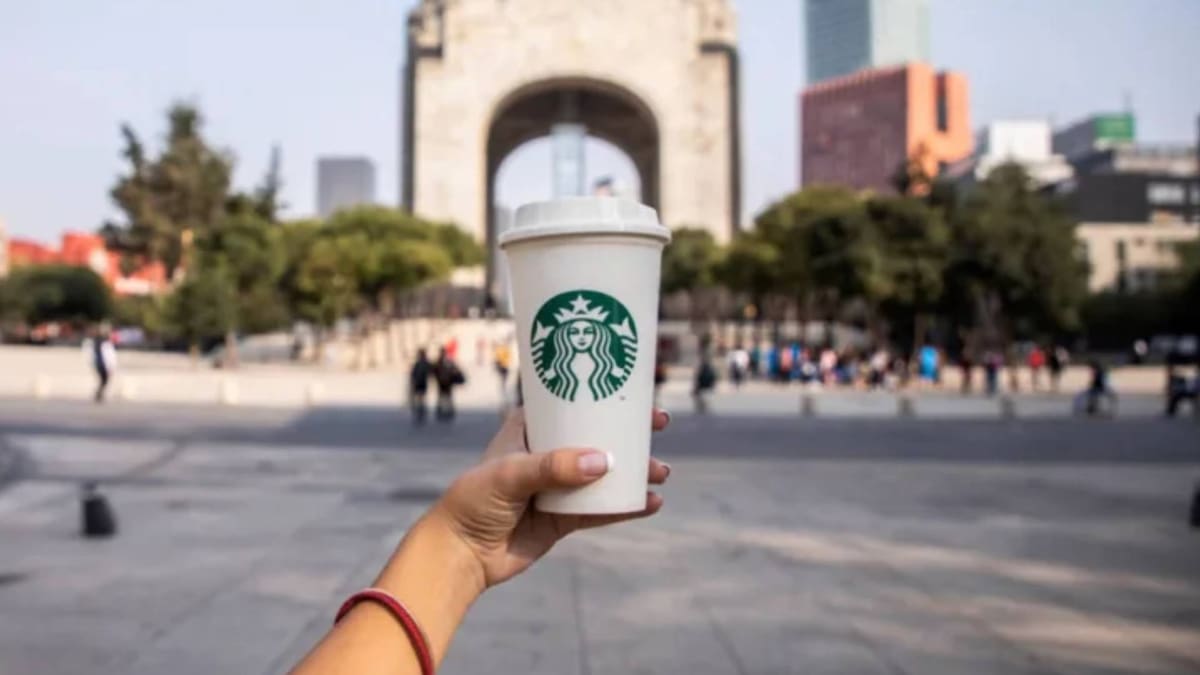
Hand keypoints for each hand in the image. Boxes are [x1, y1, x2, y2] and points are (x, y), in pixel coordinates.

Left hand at [430, 408, 670, 587]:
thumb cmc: (474, 501)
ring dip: (633, 471)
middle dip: (629, 433)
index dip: (604, 397)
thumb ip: (554, 467)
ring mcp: (557, 486)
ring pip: (604, 474)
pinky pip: (602, 509)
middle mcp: (546, 453)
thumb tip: (603, 462)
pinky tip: (651, 502)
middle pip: (596, 436)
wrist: (460, 553)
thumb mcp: (510, 474)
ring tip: (660, 473)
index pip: (571, 403)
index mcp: (529, 428)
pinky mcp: (564, 518)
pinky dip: (627, 506)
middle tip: (659, 427)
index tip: (635, 395)